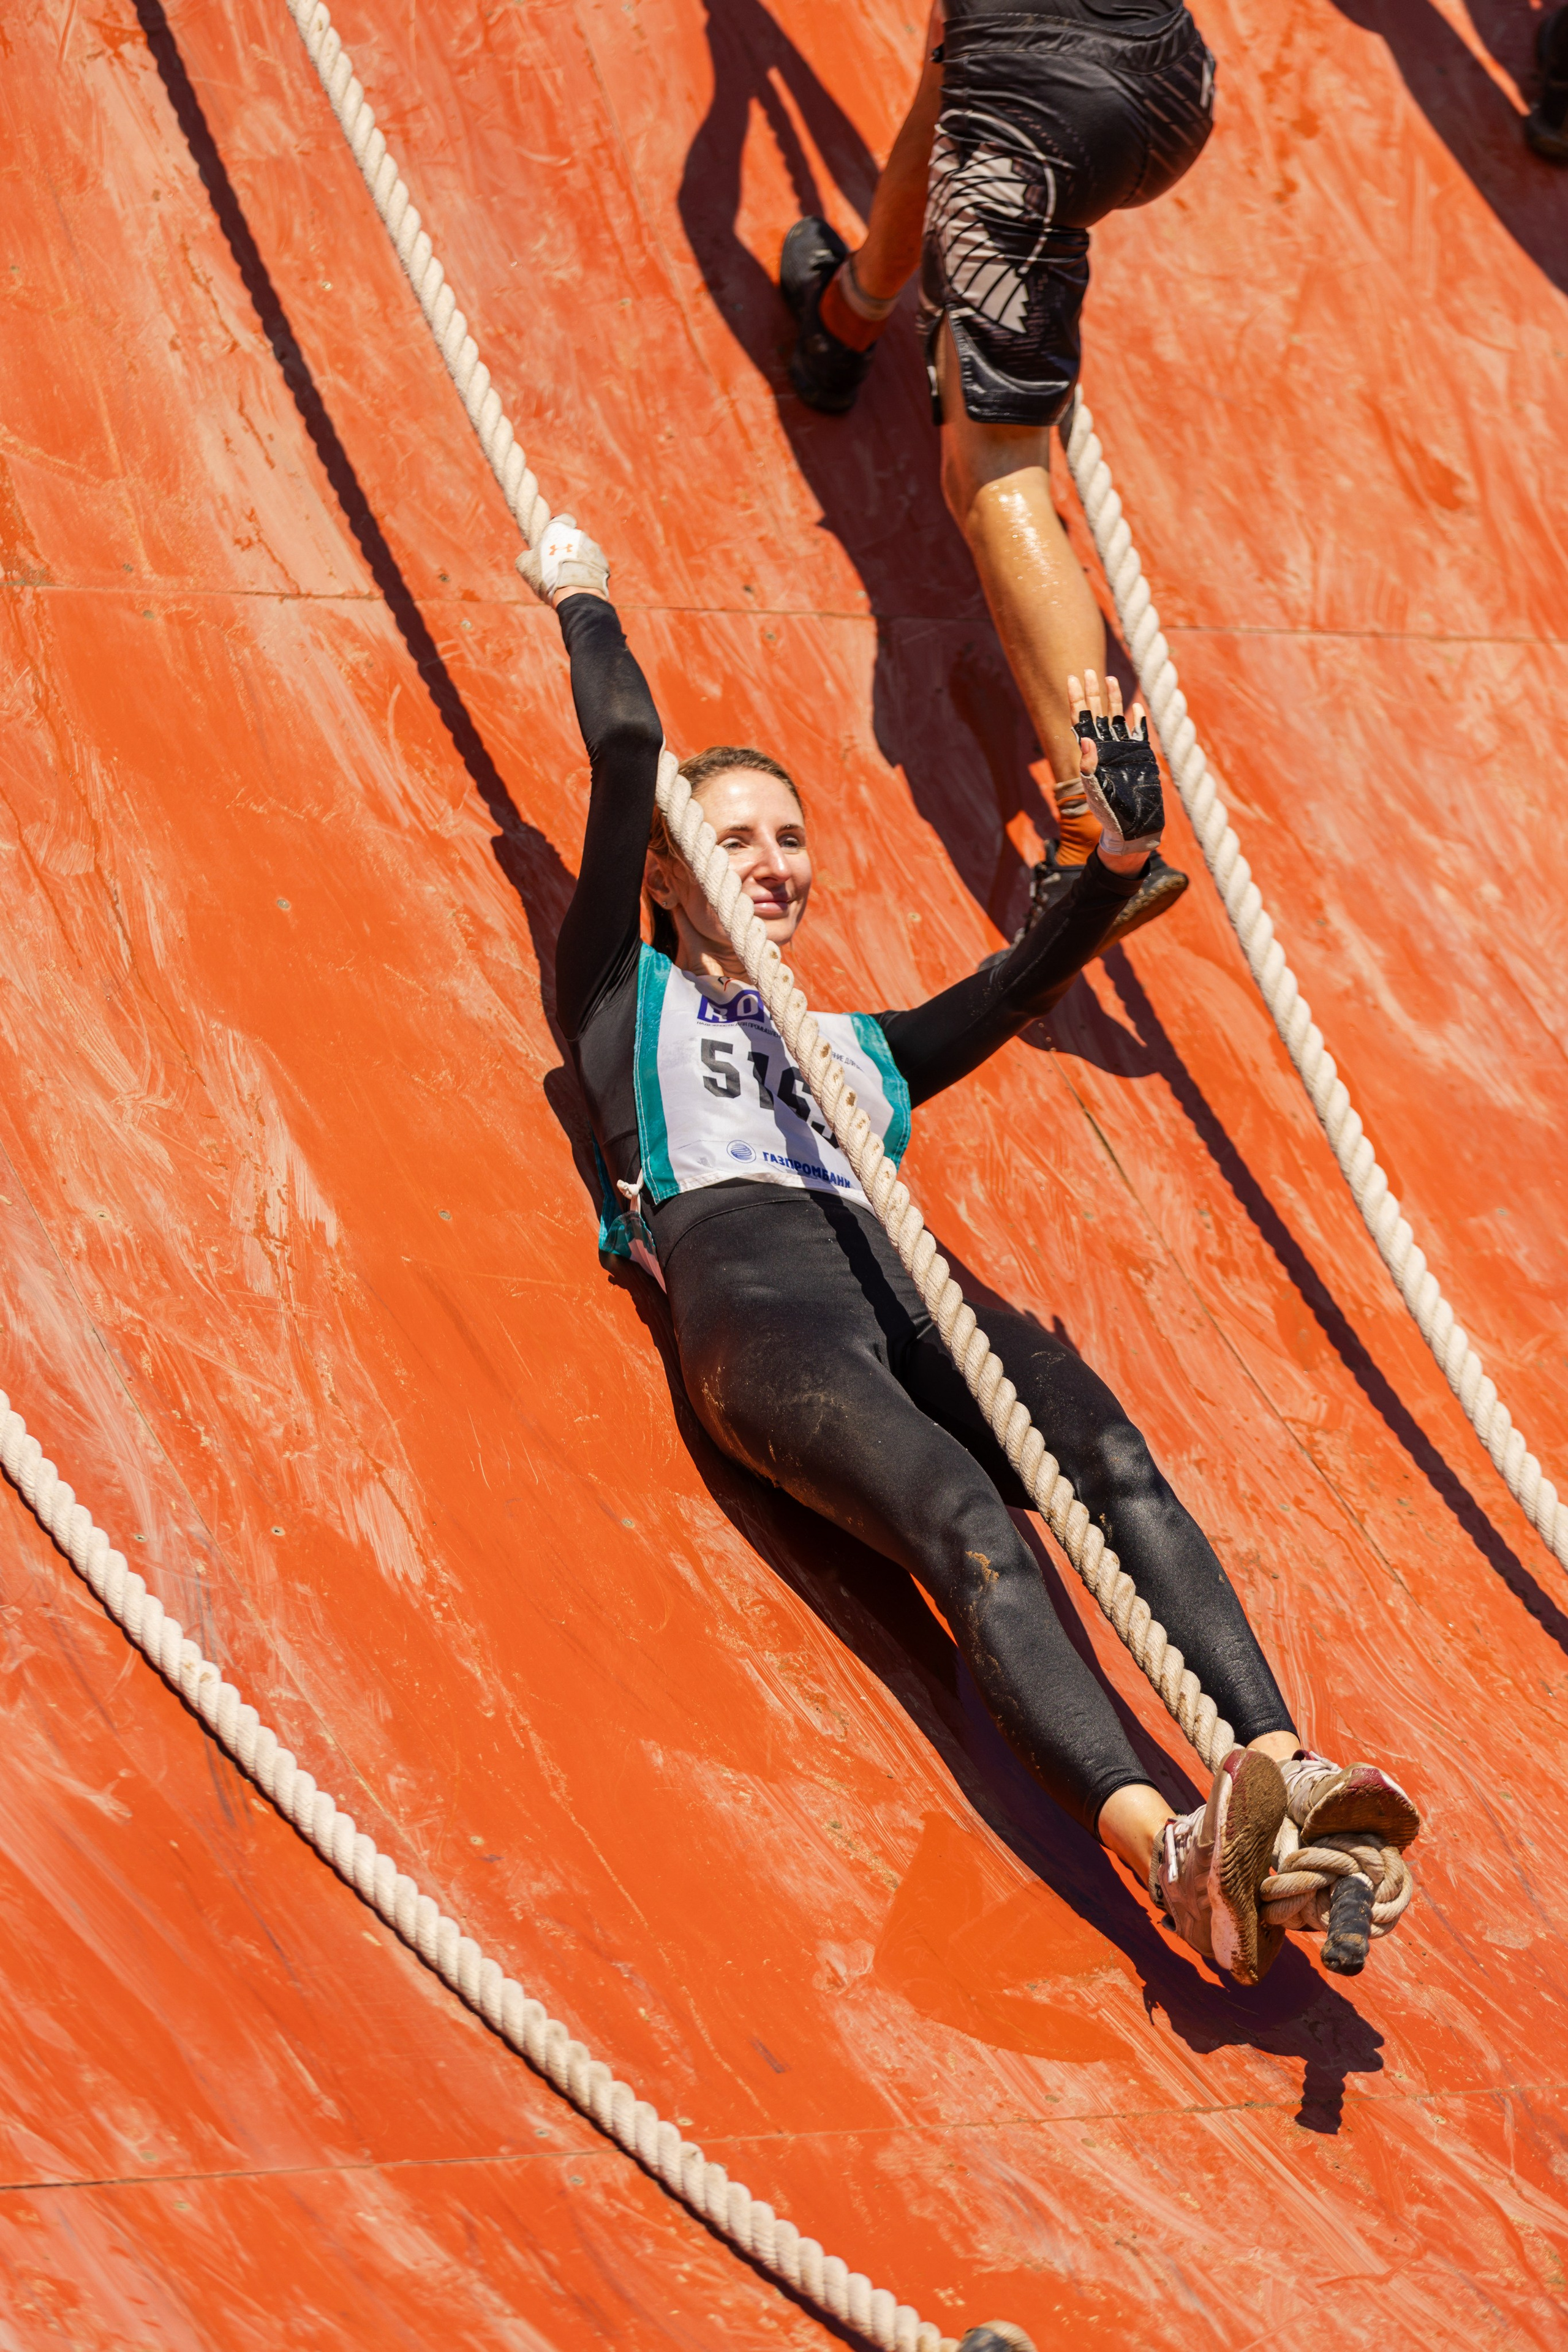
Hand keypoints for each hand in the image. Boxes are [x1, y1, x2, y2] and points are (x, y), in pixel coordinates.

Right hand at [517, 514, 609, 605]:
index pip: (563, 519)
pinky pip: (595, 566)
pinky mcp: (603, 563)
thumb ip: (526, 556)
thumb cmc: (548, 577)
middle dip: (569, 549)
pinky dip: (589, 572)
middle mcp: (578, 534)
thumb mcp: (526, 566)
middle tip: (560, 565)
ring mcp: (593, 548)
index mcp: (558, 529)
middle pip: (574, 538)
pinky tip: (581, 584)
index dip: (560, 527)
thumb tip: (527, 556)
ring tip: (571, 578)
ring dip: (579, 561)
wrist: (575, 595)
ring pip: (585, 552)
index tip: (555, 538)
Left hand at [1068, 669, 1162, 863]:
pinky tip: (1136, 706)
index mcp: (1089, 753)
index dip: (1076, 699)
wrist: (1131, 827)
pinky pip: (1138, 732)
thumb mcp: (1094, 789)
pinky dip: (1137, 719)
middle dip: (1091, 692)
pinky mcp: (1140, 756)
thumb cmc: (1108, 812)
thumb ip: (1089, 765)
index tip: (1072, 679)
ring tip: (1108, 677)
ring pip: (1115, 718)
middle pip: (1095, 713)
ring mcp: (1122, 750)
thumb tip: (1084, 738)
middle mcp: (1104, 747)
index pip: (1080, 720)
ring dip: (1112, 699)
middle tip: (1087, 670)